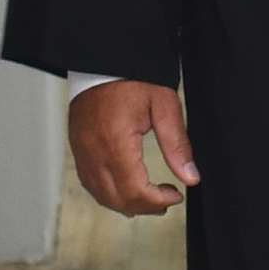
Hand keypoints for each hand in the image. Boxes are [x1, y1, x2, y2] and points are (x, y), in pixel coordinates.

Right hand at [69, 79, 199, 217]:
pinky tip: (126, 188)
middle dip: (146, 207)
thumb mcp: (164, 106)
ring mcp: (82, 153)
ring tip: (150, 196)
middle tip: (166, 199)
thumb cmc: (132, 79)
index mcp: (116, 142)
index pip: (135, 191)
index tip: (176, 195)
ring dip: (127, 203)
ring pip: (102, 196)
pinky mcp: (78, 151)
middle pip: (118, 200)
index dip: (158, 201)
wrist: (103, 63)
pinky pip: (90, 184)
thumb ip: (177, 145)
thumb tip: (190, 176)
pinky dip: (110, 193)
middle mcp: (94, 153)